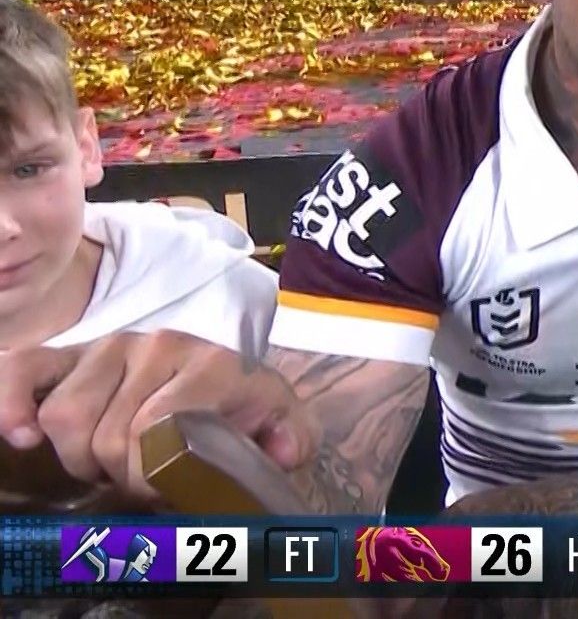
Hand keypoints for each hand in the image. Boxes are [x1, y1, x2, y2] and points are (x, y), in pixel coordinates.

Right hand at [0, 332, 313, 500]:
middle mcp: (157, 347)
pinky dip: (13, 404)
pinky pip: (25, 369)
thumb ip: (292, 437)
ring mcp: (110, 346)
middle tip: (140, 479)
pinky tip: (24, 436)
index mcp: (211, 364)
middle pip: (108, 433)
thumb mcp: (281, 422)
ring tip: (108, 461)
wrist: (222, 372)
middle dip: (119, 473)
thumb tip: (281, 452)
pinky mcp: (72, 352)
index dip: (150, 474)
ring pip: (65, 414)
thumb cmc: (244, 406)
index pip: (157, 426)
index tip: (162, 490)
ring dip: (79, 455)